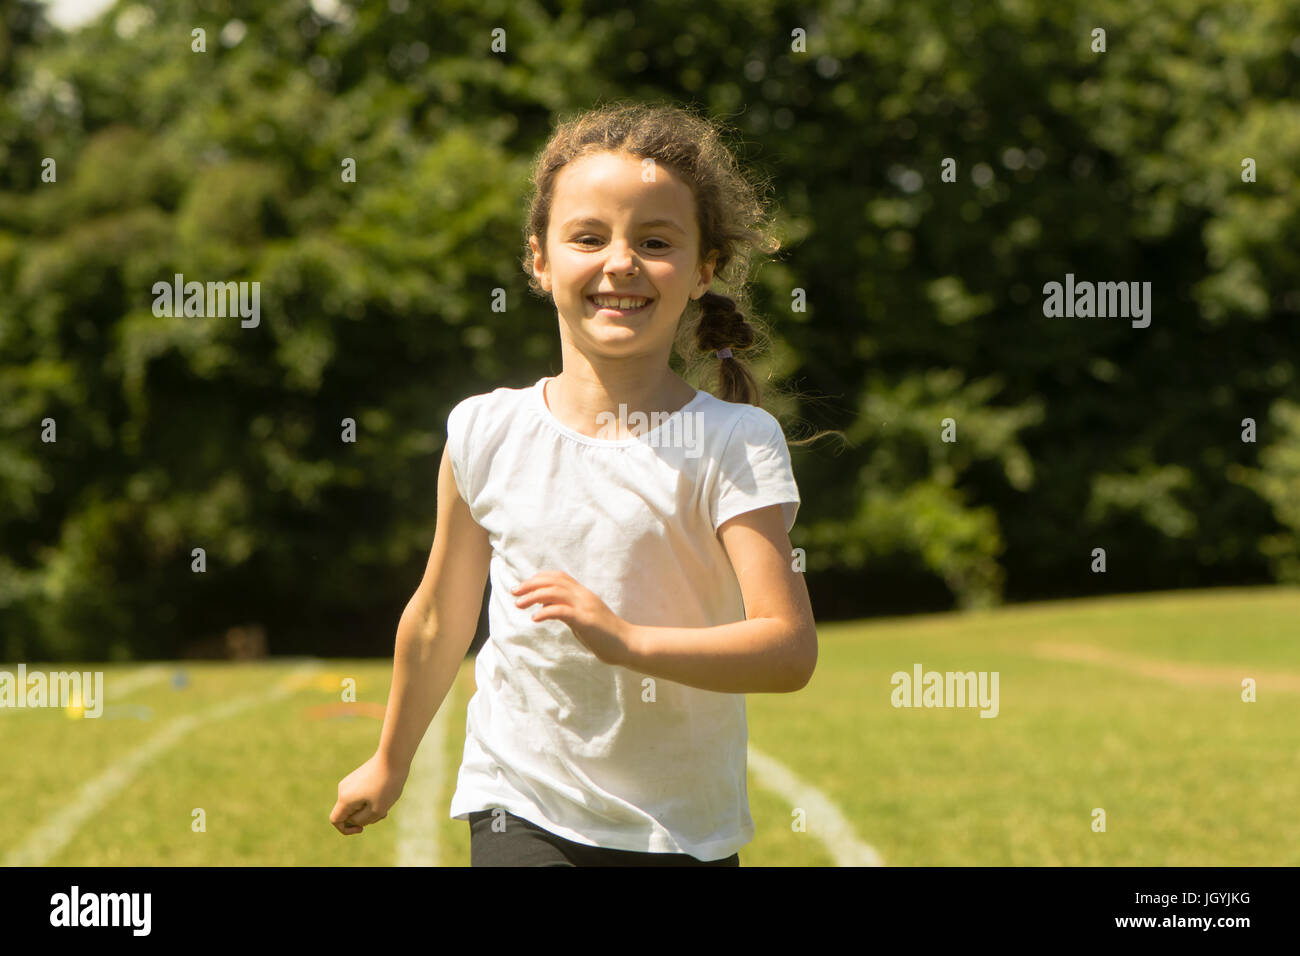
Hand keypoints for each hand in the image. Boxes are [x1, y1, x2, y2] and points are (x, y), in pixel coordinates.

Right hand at [330, 752, 408, 835]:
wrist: (393, 757)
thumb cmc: (386, 785)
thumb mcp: (377, 810)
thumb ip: (362, 820)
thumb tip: (353, 820)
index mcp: (345, 799)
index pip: (335, 820)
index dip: (346, 829)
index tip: (362, 829)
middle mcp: (343, 789)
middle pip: (348, 813)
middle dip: (364, 818)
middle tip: (383, 814)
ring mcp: (350, 781)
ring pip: (356, 804)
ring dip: (370, 808)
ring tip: (387, 803)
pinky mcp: (358, 776)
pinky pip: (360, 795)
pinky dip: (371, 799)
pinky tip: (386, 795)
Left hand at [511, 571, 632, 665]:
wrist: (628, 644)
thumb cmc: (604, 635)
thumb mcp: (580, 620)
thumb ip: (564, 611)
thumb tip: (544, 606)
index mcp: (583, 594)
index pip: (558, 576)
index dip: (538, 578)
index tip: (523, 586)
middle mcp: (583, 596)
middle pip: (553, 581)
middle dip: (530, 584)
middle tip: (514, 592)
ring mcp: (585, 607)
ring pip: (554, 592)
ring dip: (533, 596)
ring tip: (518, 604)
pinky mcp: (585, 620)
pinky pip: (562, 611)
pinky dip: (546, 612)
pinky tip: (535, 618)